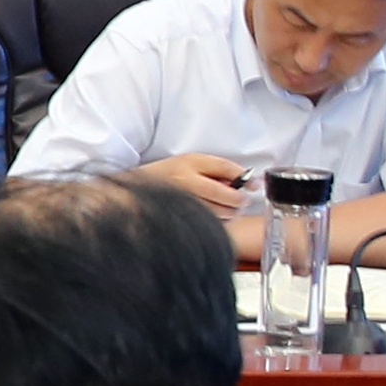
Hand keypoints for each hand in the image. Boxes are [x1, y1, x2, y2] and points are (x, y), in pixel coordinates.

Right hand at [132, 153, 254, 214]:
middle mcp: (185, 180)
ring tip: (222, 209)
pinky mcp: (179, 217)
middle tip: (240, 202)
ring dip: (228, 213)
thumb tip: (248, 183)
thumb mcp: (190, 163)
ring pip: (219, 212)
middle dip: (238, 201)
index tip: (253, 186)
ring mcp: (181, 200)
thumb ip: (218, 171)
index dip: (245, 179)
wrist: (132, 191)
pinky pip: (207, 223)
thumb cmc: (164, 177)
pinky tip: (209, 217)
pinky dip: (215, 222)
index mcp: (190, 163)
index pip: (226, 168)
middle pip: (226, 195)